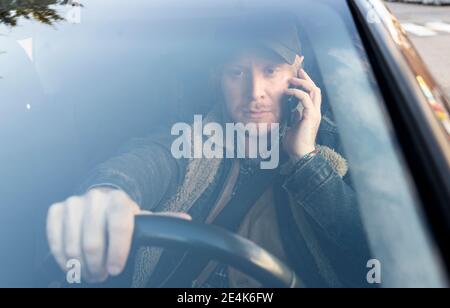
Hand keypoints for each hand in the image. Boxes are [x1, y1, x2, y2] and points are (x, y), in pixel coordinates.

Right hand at [46, 187, 190, 282]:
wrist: (100, 201)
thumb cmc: (122, 215)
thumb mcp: (141, 218)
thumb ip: (160, 222)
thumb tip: (186, 220)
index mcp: (120, 200)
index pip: (119, 227)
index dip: (118, 251)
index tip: (116, 269)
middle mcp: (96, 199)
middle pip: (93, 241)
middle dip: (98, 266)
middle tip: (101, 274)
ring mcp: (74, 203)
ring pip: (72, 243)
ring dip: (79, 265)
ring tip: (88, 271)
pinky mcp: (57, 210)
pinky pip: (54, 238)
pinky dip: (62, 256)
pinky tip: (71, 263)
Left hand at [282, 58, 321, 157]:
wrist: (300, 155)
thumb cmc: (295, 144)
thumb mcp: (294, 127)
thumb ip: (295, 118)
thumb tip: (294, 111)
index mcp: (312, 114)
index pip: (312, 94)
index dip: (306, 83)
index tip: (297, 76)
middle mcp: (316, 112)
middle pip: (315, 89)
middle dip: (306, 78)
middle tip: (297, 71)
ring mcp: (314, 113)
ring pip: (313, 90)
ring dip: (302, 83)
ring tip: (291, 80)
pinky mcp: (310, 116)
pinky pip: (305, 99)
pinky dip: (296, 93)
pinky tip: (287, 92)